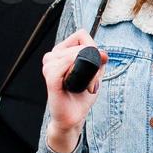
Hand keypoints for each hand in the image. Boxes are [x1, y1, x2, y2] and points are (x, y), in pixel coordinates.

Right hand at [40, 27, 106, 152]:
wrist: (73, 117)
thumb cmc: (82, 96)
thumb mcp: (95, 74)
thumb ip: (99, 60)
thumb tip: (102, 52)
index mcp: (63, 53)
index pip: (80, 35)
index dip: (92, 46)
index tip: (96, 64)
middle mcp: (53, 56)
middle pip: (79, 43)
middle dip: (92, 61)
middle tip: (92, 81)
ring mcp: (50, 66)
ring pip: (73, 53)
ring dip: (87, 69)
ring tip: (86, 85)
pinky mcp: (50, 78)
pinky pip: (63, 64)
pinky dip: (74, 69)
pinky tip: (76, 80)